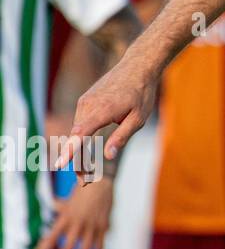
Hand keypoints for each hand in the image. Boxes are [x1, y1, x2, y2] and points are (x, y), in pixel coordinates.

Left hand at [32, 177, 113, 248]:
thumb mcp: (68, 199)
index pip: (51, 238)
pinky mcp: (104, 227)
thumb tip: (54, 206)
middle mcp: (78, 224)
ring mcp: (92, 226)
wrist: (103, 181)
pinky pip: (101, 245)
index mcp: (66, 218)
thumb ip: (60, 206)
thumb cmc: (83, 189)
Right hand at [56, 57, 157, 180]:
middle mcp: (88, 104)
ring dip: (79, 152)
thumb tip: (107, 156)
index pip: (81, 133)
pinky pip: (79, 124)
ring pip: (76, 132)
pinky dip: (81, 139)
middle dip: (78, 162)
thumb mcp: (139, 118)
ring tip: (89, 172)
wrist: (137, 66)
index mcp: (103, 109)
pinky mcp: (84, 101)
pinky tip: (88, 151)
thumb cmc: (142, 93)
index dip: (70, 150)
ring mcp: (84, 102)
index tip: (59, 164)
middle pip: (76, 138)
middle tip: (86, 182)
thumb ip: (122, 136)